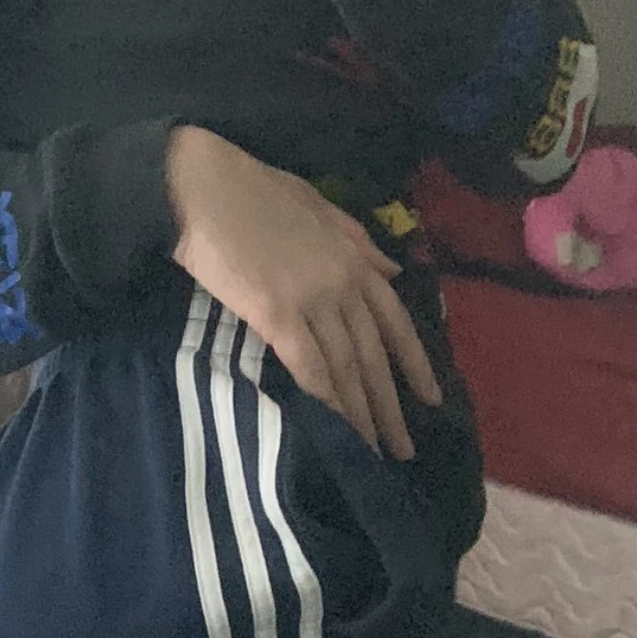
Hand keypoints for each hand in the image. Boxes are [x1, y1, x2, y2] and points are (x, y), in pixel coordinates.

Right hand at [166, 126, 441, 457]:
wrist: (205, 185)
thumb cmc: (252, 191)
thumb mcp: (318, 207)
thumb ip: (358, 241)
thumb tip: (392, 272)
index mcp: (355, 257)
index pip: (396, 321)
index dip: (416, 364)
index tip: (431, 400)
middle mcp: (343, 282)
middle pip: (375, 355)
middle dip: (392, 405)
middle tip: (404, 449)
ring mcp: (313, 299)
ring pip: (347, 367)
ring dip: (362, 415)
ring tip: (373, 452)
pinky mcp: (277, 314)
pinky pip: (309, 366)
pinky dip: (326, 400)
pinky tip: (335, 429)